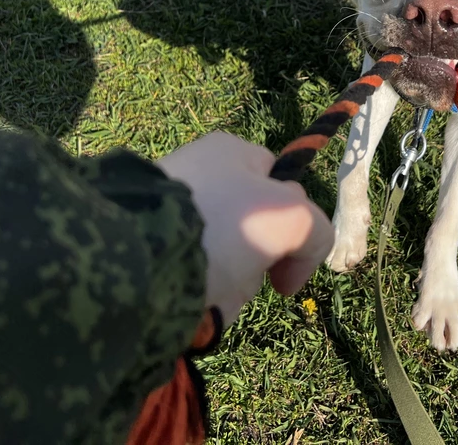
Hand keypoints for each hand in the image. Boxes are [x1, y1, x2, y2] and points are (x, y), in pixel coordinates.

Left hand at [157, 132, 332, 323]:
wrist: (142, 258)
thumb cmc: (224, 224)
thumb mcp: (291, 219)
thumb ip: (314, 232)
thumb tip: (290, 270)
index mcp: (229, 151)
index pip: (281, 185)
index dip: (294, 221)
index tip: (286, 255)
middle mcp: (196, 173)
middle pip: (254, 228)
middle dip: (256, 262)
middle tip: (245, 275)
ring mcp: (167, 210)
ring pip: (224, 260)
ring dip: (229, 287)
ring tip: (212, 296)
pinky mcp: (143, 248)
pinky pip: (190, 279)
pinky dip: (196, 298)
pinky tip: (189, 305)